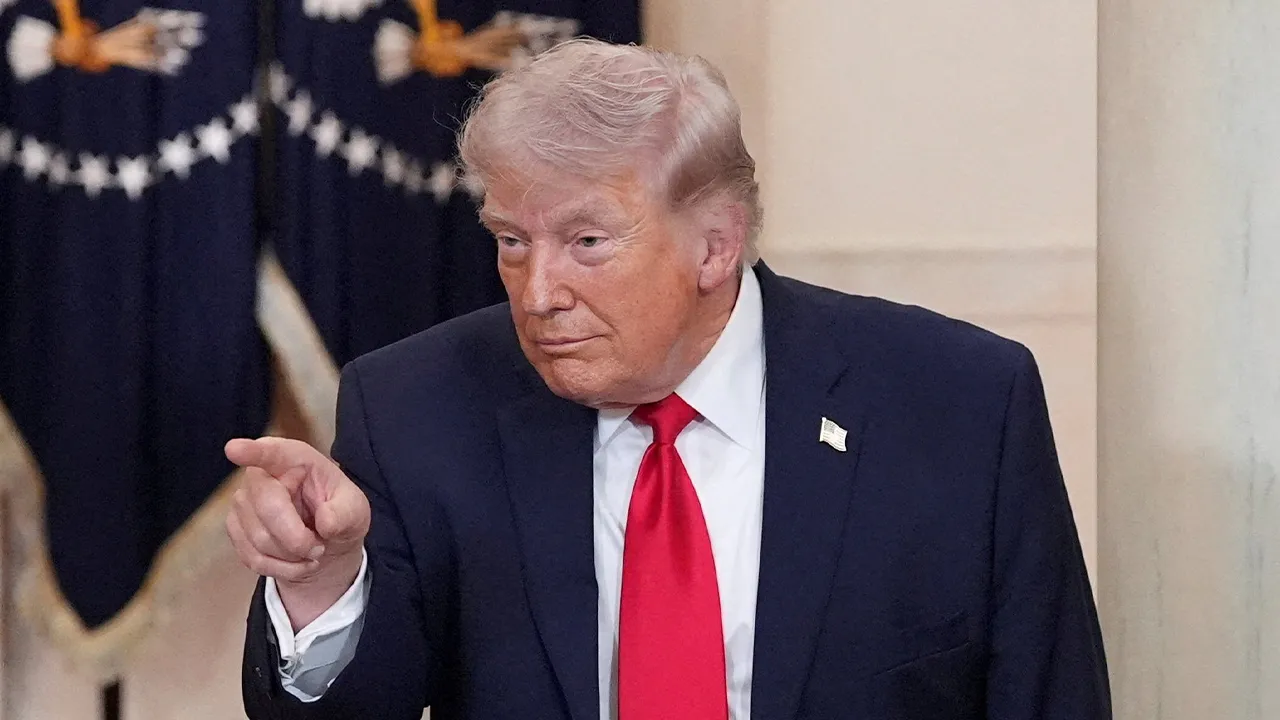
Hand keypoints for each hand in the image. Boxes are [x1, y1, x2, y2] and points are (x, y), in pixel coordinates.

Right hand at [225, 437, 371, 628]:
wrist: (325, 544)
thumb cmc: (338, 514)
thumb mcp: (355, 511)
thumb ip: (345, 514)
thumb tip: (326, 522)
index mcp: (295, 460)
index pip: (271, 453)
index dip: (253, 452)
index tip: (235, 449)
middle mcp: (262, 476)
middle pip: (268, 509)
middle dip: (298, 539)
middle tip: (320, 548)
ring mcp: (243, 502)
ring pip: (260, 539)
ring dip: (292, 556)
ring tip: (311, 551)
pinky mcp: (235, 528)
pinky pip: (253, 558)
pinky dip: (281, 568)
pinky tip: (297, 563)